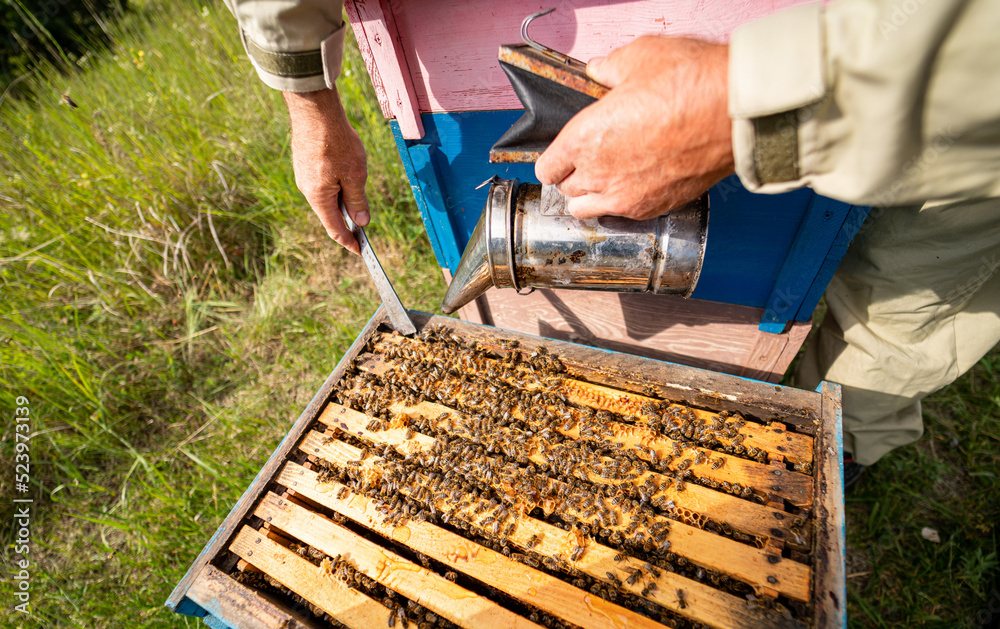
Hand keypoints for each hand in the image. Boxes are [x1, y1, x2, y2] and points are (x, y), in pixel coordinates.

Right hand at [283, 87, 368, 253]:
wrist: (314, 111)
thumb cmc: (336, 142)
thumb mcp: (355, 175)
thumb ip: (357, 201)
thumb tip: (361, 221)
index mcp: (318, 198)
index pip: (334, 229)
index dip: (348, 242)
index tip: (360, 251)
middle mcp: (307, 189)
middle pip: (330, 212)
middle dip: (348, 218)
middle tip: (365, 220)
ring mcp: (303, 175)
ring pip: (327, 195)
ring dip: (343, 197)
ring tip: (357, 183)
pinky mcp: (304, 163)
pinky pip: (322, 182)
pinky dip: (335, 184)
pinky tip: (345, 171)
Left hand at [535, 37, 733, 219]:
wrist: (734, 114)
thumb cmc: (690, 84)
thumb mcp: (640, 57)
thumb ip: (611, 68)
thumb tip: (602, 70)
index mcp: (583, 139)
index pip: (547, 166)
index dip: (553, 158)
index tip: (560, 154)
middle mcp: (599, 174)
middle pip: (566, 189)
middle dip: (573, 174)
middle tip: (589, 158)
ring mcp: (626, 196)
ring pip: (586, 209)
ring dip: (590, 196)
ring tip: (605, 178)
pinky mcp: (654, 208)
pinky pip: (622, 215)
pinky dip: (621, 203)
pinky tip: (635, 184)